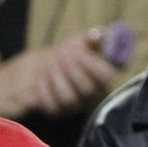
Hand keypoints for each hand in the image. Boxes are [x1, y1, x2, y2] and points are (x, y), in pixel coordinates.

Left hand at [0, 30, 116, 118]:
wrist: (47, 65)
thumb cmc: (70, 52)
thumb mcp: (81, 41)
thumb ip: (92, 37)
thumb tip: (96, 34)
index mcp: (102, 78)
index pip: (105, 77)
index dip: (92, 65)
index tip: (78, 52)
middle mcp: (91, 95)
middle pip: (86, 89)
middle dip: (71, 70)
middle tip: (61, 55)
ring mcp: (74, 106)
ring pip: (68, 98)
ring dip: (57, 78)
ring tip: (50, 64)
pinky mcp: (56, 112)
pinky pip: (50, 104)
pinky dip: (44, 88)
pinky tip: (42, 76)